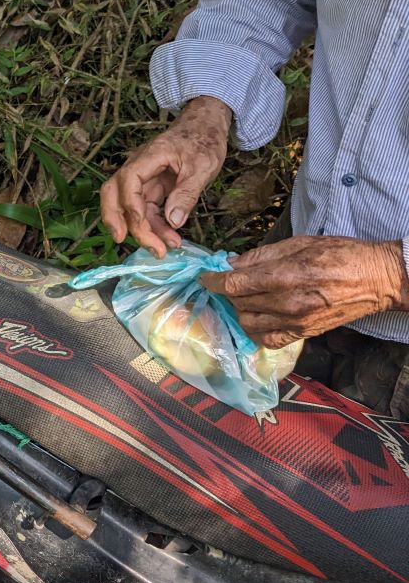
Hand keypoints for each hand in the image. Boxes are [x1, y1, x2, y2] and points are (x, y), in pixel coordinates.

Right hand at [101, 96, 231, 257]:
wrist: (205, 127)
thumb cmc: (204, 140)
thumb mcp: (203, 165)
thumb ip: (187, 193)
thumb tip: (174, 221)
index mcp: (149, 156)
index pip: (128, 180)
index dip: (131, 203)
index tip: (142, 223)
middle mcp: (139, 168)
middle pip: (113, 193)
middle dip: (115, 219)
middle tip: (123, 241)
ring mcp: (143, 180)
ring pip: (130, 208)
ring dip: (142, 230)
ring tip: (163, 249)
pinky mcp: (151, 189)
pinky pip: (146, 211)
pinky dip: (154, 227)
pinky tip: (169, 239)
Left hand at [200, 236, 408, 348]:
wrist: (378, 279)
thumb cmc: (342, 254)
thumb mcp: (299, 243)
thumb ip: (261, 255)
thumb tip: (232, 264)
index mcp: (285, 275)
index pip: (234, 283)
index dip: (213, 280)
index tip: (205, 277)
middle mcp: (287, 302)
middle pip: (238, 302)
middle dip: (229, 290)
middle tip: (231, 281)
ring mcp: (295, 322)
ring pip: (247, 321)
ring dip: (240, 309)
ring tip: (247, 296)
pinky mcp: (303, 334)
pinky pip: (266, 339)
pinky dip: (256, 329)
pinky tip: (259, 316)